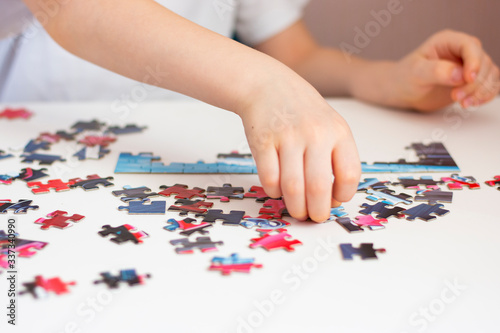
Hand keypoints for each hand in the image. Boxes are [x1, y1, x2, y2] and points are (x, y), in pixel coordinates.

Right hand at [239, 75, 360, 221]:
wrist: (267, 85)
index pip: (349, 175)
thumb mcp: (329, 124)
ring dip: (295, 207)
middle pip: (319, 187)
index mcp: (338, 131)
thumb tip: (332, 198)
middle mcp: (315, 134)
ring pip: (292, 187)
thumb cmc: (301, 110)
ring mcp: (287, 137)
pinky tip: (277, 189)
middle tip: (314, 218)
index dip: (343, 196)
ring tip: (296, 211)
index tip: (335, 201)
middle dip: (317, 211)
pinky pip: (269, 178)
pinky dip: (274, 191)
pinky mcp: (263, 141)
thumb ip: (335, 156)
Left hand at [393, 29, 499, 110]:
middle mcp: (461, 51)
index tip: (468, 79)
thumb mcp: (415, 72)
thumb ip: (436, 71)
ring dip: (481, 90)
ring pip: (490, 74)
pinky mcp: (471, 81)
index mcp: (447, 41)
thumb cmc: (405, 77)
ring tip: (464, 104)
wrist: (403, 91)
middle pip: (483, 62)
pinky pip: (490, 85)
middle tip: (456, 97)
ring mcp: (468, 66)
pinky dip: (486, 95)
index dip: (474, 61)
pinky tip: (473, 103)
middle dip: (474, 82)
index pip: (470, 46)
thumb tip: (459, 74)